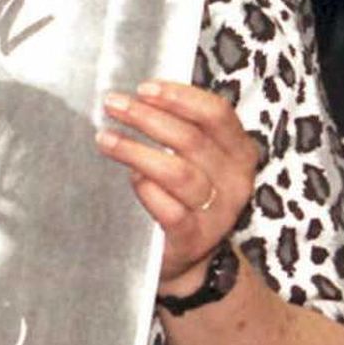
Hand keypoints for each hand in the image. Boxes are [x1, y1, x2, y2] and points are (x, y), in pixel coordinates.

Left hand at [95, 80, 258, 293]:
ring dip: (137, 151)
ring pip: (179, 173)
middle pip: (192, 140)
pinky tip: (130, 179)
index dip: (180, 97)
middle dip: (147, 117)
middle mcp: (235, 181)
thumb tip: (136, 92)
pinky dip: (147, 191)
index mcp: (239, 153)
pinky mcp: (193, 238)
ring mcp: (217, 213)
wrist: (187, 256)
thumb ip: (177, 127)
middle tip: (113, 105)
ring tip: (104, 139)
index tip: (144, 87)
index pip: (217, 114)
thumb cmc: (183, 194)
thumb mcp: (193, 158)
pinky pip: (171, 210)